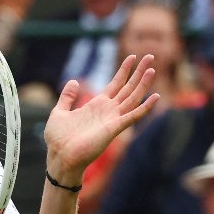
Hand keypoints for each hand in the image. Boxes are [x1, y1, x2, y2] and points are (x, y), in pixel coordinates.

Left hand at [43, 54, 158, 184]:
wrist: (60, 157)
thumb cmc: (58, 139)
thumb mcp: (59, 112)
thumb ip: (67, 97)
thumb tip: (73, 81)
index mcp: (96, 105)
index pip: (115, 84)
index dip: (124, 71)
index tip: (132, 57)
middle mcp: (108, 111)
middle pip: (128, 88)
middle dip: (139, 72)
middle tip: (150, 57)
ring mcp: (113, 119)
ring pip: (133, 98)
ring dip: (143, 84)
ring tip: (152, 69)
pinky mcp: (114, 128)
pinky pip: (133, 116)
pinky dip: (145, 107)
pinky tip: (155, 97)